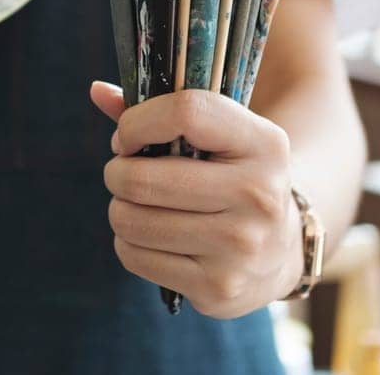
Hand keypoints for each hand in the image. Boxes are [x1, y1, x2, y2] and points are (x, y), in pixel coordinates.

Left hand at [90, 81, 300, 318]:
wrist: (283, 249)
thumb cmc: (233, 175)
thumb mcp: (218, 135)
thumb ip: (159, 108)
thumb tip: (96, 90)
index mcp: (264, 144)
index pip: (186, 112)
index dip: (138, 121)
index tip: (128, 137)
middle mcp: (259, 196)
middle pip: (143, 179)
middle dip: (117, 173)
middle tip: (125, 173)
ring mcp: (240, 247)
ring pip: (132, 221)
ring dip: (120, 209)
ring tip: (140, 205)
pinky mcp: (218, 287)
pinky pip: (135, 257)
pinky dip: (129, 244)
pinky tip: (152, 236)